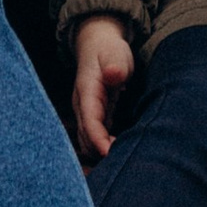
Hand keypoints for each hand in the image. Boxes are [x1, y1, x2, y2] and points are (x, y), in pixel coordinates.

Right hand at [71, 18, 134, 159]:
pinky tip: (120, 152)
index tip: (109, 153)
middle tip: (123, 162)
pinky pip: (94, 137)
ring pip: (88, 140)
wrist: (97, 43)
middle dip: (100, 152)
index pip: (89, 121)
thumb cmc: (109, 49)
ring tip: (123, 160)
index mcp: (86, 91)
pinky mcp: (94, 115)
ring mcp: (86, 112)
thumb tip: (113, 74)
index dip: (97, 139)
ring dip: (101, 152)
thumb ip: (115, 65)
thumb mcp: (115, 53)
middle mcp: (82, 105)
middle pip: (85, 137)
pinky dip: (103, 147)